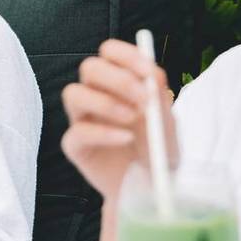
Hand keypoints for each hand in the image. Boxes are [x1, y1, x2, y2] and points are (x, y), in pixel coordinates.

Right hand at [61, 39, 176, 199]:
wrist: (151, 188)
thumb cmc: (157, 149)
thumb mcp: (167, 122)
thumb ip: (159, 98)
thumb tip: (152, 75)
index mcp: (117, 81)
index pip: (110, 52)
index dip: (127, 55)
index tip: (149, 71)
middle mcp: (95, 95)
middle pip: (89, 68)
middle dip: (117, 79)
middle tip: (143, 98)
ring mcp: (82, 120)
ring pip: (73, 93)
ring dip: (105, 102)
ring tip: (131, 119)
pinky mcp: (75, 146)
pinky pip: (78, 132)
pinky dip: (103, 133)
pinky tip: (124, 139)